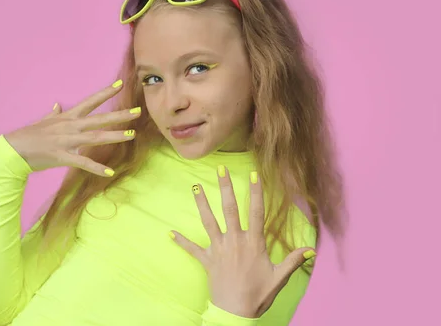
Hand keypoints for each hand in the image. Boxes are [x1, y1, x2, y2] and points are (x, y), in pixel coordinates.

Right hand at [3, 80, 139, 175]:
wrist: (13, 150)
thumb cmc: (28, 136)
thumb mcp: (42, 121)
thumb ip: (52, 113)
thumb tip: (56, 105)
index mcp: (67, 117)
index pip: (90, 102)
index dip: (106, 93)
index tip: (120, 84)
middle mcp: (70, 126)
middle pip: (99, 119)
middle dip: (120, 115)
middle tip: (138, 111)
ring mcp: (67, 141)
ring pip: (96, 137)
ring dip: (115, 136)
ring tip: (132, 135)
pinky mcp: (63, 156)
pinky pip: (82, 162)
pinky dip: (96, 168)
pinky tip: (109, 172)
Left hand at [170, 166, 315, 317]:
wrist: (236, 313)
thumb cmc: (258, 295)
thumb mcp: (279, 277)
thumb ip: (293, 260)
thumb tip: (311, 249)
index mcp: (253, 243)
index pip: (256, 212)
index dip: (256, 193)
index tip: (254, 174)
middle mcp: (234, 241)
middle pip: (229, 209)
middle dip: (226, 188)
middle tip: (220, 169)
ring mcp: (218, 249)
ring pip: (208, 222)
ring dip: (202, 203)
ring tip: (195, 187)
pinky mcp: (207, 261)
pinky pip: (193, 249)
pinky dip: (181, 241)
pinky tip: (170, 233)